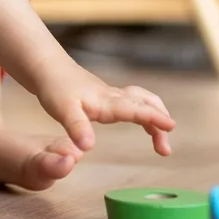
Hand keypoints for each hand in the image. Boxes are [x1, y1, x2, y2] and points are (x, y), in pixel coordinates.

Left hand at [33, 61, 174, 155]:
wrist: (48, 68)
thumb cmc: (55, 88)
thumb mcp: (62, 111)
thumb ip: (76, 128)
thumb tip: (89, 147)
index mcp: (106, 102)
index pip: (136, 109)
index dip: (154, 118)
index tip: (170, 126)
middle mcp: (113, 97)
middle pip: (146, 104)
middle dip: (160, 123)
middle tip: (165, 150)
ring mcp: (112, 96)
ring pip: (143, 102)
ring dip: (156, 117)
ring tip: (162, 141)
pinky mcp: (108, 97)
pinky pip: (135, 104)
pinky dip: (146, 113)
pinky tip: (146, 125)